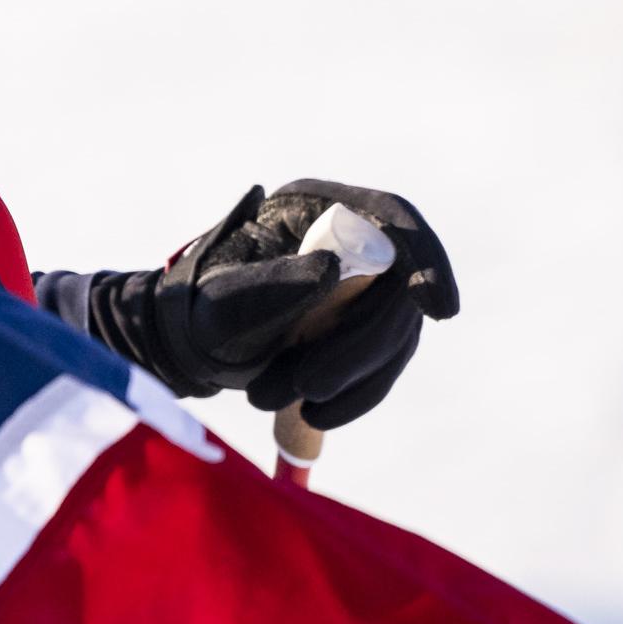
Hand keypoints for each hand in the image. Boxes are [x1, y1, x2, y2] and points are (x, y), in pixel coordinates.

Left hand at [87, 181, 459, 430]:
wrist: (184, 343)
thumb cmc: (193, 310)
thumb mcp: (220, 301)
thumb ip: (269, 285)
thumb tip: (330, 271)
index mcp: (314, 206)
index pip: (393, 218)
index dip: (426, 259)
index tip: (438, 311)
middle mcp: (347, 240)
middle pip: (397, 289)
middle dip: (362, 347)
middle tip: (309, 388)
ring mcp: (360, 287)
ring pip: (395, 335)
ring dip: (348, 379)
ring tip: (270, 398)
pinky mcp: (361, 331)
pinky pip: (382, 367)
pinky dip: (355, 397)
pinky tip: (313, 417)